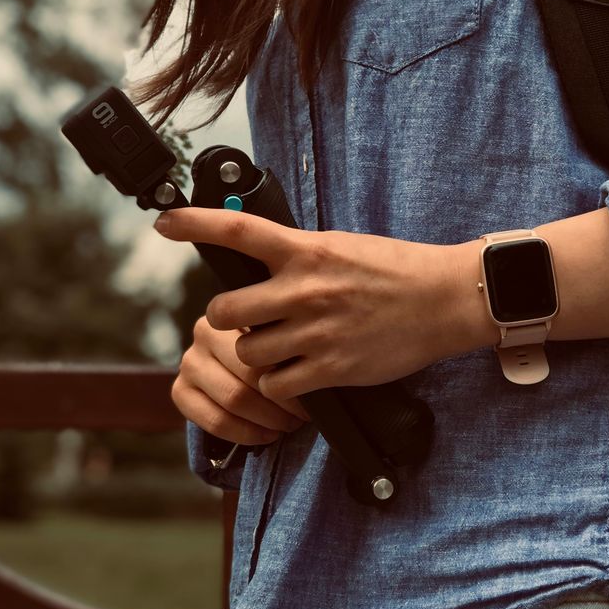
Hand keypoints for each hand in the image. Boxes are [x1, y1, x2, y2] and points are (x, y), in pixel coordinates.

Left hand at [155, 208, 486, 403]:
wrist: (444, 300)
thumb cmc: (398, 270)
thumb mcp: (344, 247)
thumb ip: (301, 255)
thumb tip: (263, 263)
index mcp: (307, 251)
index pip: (238, 230)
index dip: (193, 223)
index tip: (164, 222)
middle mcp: (304, 290)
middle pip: (224, 310)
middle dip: (228, 320)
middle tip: (248, 321)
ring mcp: (315, 332)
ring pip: (248, 352)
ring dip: (257, 355)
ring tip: (283, 350)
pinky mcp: (330, 368)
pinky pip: (275, 386)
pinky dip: (279, 386)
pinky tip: (298, 376)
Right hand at [171, 316, 309, 445]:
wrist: (240, 363)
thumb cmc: (273, 348)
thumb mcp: (281, 334)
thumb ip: (288, 341)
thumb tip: (312, 364)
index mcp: (234, 311)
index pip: (263, 346)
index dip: (289, 372)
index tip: (311, 388)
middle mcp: (204, 332)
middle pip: (249, 374)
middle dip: (282, 400)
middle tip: (304, 414)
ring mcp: (189, 362)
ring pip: (233, 399)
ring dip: (268, 419)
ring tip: (290, 424)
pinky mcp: (180, 391)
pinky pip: (215, 422)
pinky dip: (246, 433)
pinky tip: (267, 435)